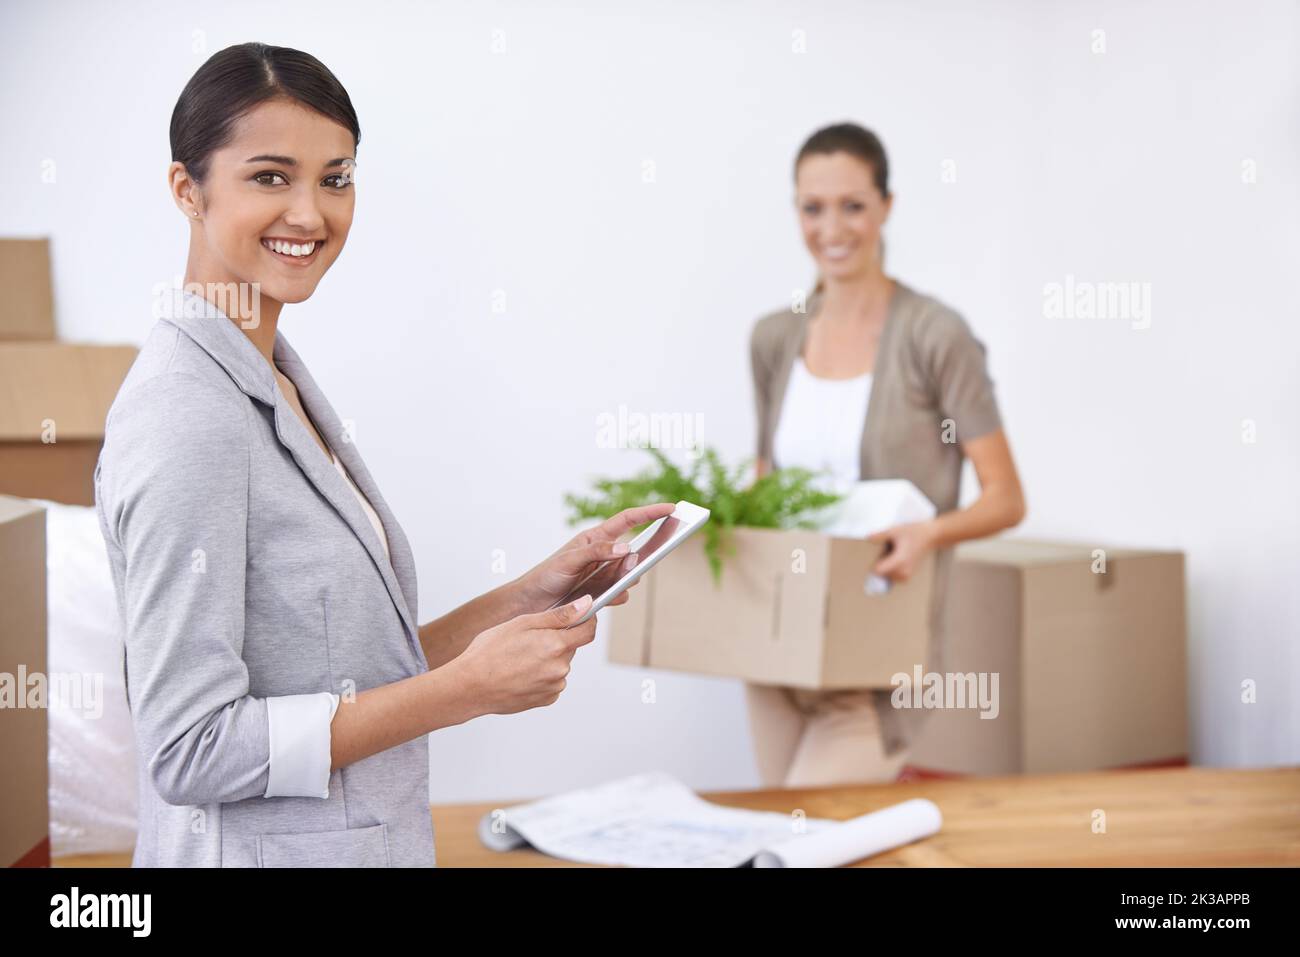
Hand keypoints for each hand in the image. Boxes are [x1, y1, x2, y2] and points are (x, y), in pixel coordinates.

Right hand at [456, 595, 598, 714]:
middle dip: (556, 641)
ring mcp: (554, 686)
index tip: (578, 617)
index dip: (585, 621)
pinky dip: (541, 677)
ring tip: (519, 659)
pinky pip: (551, 682)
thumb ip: (559, 615)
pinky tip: (520, 674)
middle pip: (570, 648)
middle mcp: (560, 668)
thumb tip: (586, 604)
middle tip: (528, 640)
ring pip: (559, 665)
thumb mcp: (522, 623)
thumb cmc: (489, 653)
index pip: (588, 630)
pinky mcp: (546, 699)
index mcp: (556, 645)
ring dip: (547, 660)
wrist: (470, 686)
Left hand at [512, 503, 676, 613]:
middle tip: (646, 558)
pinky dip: (618, 595)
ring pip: (631, 573)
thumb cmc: (546, 575)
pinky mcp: (604, 593)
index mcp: (596, 537)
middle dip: (644, 554)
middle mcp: (604, 554)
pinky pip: (622, 593)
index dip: (651, 513)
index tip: (672, 508)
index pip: (629, 520)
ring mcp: (606, 574)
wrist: (532, 604)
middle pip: (635, 549)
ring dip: (627, 578)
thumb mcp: (569, 559)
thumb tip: (627, 548)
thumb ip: (598, 552)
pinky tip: (609, 598)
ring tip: (613, 583)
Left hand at [867, 520, 937, 582]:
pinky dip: (891, 568)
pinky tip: (897, 557)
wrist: (930, 536)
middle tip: (890, 550)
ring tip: (895, 553)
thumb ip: (880, 535)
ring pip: (885, 575)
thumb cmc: (914, 532)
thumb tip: (867, 538)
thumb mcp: (895, 530)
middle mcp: (903, 572)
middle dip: (881, 562)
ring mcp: (905, 576)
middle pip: (880, 573)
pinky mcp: (906, 577)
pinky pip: (891, 576)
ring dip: (886, 565)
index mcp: (899, 561)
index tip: (879, 553)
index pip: (877, 571)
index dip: (874, 562)